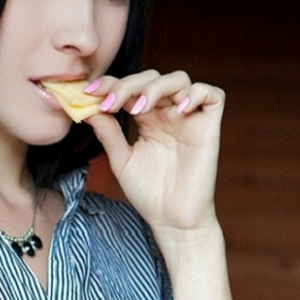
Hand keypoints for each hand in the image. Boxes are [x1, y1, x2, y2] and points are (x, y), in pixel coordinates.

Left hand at [84, 69, 224, 240]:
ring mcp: (189, 118)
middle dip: (128, 85)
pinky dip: (197, 94)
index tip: (88, 93)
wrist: (172, 221)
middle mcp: (168, 113)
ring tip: (140, 108)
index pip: (130, 88)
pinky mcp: (209, 127)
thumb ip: (108, 132)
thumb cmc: (149, 194)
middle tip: (110, 103)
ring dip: (156, 87)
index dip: (110, 84)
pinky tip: (178, 110)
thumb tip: (87, 106)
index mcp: (147, 119)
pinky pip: (212, 95)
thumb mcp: (121, 160)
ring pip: (179, 80)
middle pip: (151, 78)